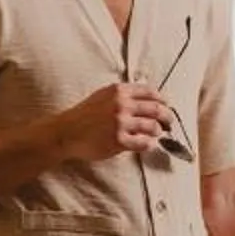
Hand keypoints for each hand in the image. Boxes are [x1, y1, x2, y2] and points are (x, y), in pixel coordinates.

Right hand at [55, 81, 173, 163]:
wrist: (66, 132)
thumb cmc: (84, 115)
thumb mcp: (102, 95)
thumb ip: (122, 94)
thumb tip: (145, 97)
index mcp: (118, 91)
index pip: (150, 92)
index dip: (162, 100)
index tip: (165, 106)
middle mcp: (121, 104)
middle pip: (156, 109)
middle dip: (167, 117)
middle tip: (168, 123)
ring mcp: (120, 123)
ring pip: (153, 126)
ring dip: (158, 131)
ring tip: (156, 134)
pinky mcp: (118, 141)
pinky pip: (144, 143)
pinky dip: (149, 144)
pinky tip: (147, 144)